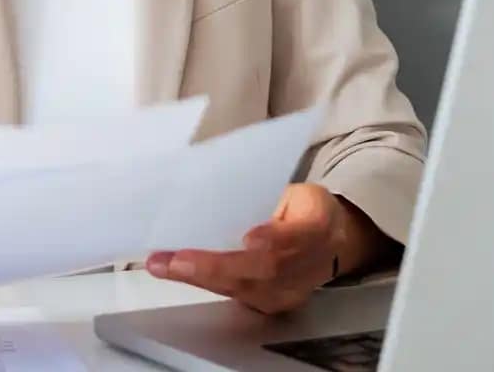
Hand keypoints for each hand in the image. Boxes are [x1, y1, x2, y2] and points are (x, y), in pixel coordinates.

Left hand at [144, 183, 382, 314]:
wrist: (332, 241)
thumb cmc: (306, 208)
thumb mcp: (297, 191)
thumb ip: (265, 196)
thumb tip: (215, 188)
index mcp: (318, 225)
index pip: (294, 237)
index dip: (271, 240)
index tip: (249, 239)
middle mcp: (307, 266)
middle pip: (261, 271)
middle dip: (214, 266)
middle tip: (175, 259)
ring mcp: (289, 292)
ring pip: (241, 288)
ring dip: (197, 276)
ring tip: (161, 263)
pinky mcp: (270, 305)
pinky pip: (233, 295)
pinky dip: (202, 281)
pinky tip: (174, 271)